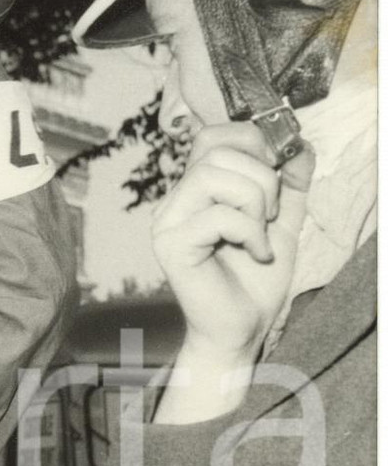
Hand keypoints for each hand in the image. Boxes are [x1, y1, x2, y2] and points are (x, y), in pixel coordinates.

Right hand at [153, 122, 312, 364]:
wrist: (241, 330)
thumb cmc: (255, 281)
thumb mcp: (283, 221)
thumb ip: (291, 182)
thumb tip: (298, 145)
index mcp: (195, 190)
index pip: (212, 136)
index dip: (250, 144)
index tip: (274, 177)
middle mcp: (175, 201)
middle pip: (215, 151)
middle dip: (260, 177)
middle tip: (270, 215)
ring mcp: (168, 222)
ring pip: (211, 175)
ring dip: (253, 200)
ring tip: (260, 234)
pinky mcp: (171, 246)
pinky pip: (216, 215)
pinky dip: (248, 231)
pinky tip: (256, 254)